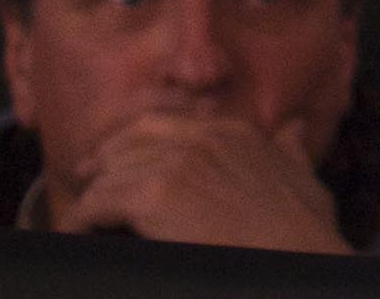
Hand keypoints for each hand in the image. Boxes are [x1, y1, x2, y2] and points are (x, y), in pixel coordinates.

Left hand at [61, 114, 352, 252]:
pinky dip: (80, 220)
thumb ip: (290, 150)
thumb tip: (293, 128)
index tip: (115, 163)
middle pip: (129, 140)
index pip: (163, 124)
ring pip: (109, 172)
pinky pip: (96, 203)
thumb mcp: (304, 178)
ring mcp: (177, 163)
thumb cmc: (302, 230)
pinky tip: (76, 234)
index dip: (133, 144)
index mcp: (234, 132)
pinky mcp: (155, 195)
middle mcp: (202, 138)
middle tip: (87, 186)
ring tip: (81, 220)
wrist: (297, 254)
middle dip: (105, 162)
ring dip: (92, 197)